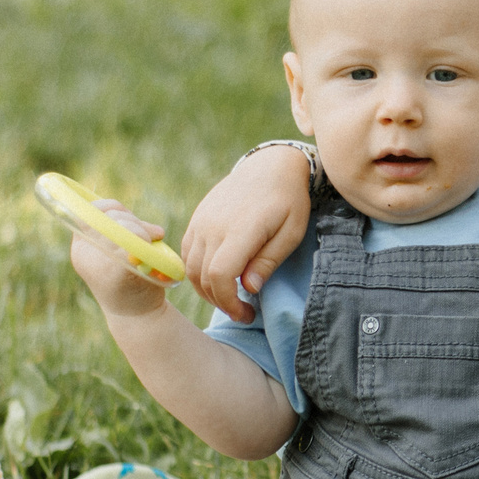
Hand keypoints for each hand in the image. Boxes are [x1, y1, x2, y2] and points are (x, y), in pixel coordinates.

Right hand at [70, 201, 170, 319]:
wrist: (138, 316)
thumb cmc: (132, 279)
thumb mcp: (119, 250)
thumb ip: (119, 230)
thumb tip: (126, 211)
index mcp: (81, 246)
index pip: (90, 212)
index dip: (111, 207)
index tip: (131, 217)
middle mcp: (84, 254)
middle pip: (108, 219)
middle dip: (134, 221)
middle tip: (155, 232)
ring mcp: (98, 265)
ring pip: (120, 229)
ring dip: (143, 229)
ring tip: (156, 236)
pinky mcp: (116, 274)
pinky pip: (129, 245)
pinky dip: (143, 242)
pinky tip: (151, 248)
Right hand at [179, 145, 313, 322]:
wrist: (270, 166)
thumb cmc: (287, 201)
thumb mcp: (291, 233)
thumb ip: (268, 261)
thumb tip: (249, 287)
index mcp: (240, 229)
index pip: (220, 276)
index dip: (228, 302)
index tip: (245, 313)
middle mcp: (213, 225)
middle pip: (202, 276)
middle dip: (220, 302)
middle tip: (241, 312)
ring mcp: (201, 220)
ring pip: (189, 268)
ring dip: (206, 290)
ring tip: (229, 297)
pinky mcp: (197, 218)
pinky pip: (187, 252)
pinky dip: (197, 272)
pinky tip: (218, 278)